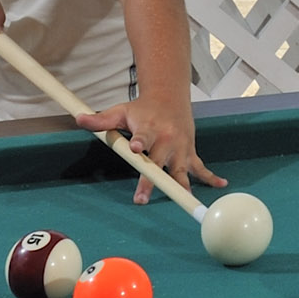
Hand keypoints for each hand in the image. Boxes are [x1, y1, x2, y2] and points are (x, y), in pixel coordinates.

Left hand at [79, 99, 224, 203]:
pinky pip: (201, 167)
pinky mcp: (189, 152)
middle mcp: (166, 139)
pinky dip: (211, 177)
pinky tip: (220, 184)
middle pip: (158, 162)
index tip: (136, 148)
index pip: (143, 136)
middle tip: (141, 197)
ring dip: (181, 185)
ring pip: (180, 170)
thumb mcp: (121, 112)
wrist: (170, 98)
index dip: (140, 142)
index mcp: (148, 128)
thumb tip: (79, 118)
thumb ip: (101, 120)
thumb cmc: (143, 109)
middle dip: (151, 179)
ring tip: (184, 200)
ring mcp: (180, 148)